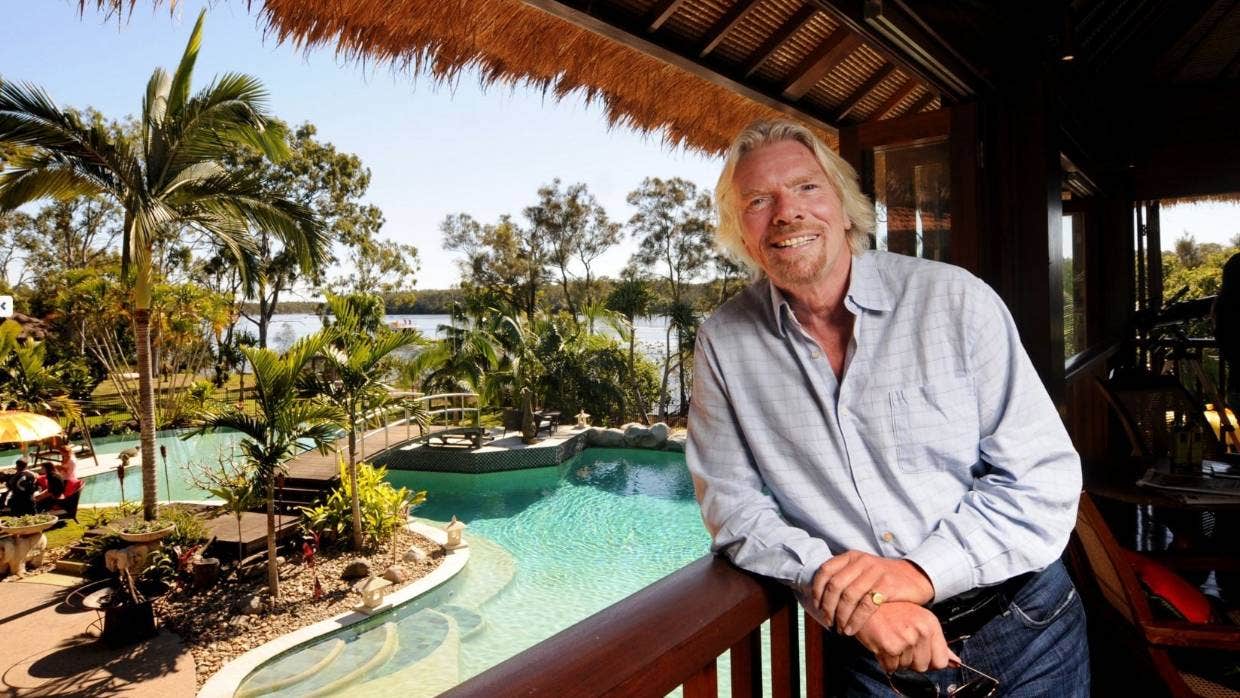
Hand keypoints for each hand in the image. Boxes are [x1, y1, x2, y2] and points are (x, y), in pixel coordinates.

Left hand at [811, 551, 933, 634]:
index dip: (817, 590)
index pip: (825, 571)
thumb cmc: (884, 578)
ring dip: (841, 616)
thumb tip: (821, 598)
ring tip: (839, 629)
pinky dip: (856, 620)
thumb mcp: (863, 570)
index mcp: (852, 557)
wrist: (916, 576)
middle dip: (828, 607)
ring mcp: (875, 572)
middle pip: (835, 586)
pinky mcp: (887, 585)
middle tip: (828, 622)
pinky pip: (866, 605)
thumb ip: (845, 577)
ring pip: (848, 597)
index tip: (817, 606)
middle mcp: (862, 562)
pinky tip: (851, 629)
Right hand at [853, 602, 958, 672]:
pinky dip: (884, 660)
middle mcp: (921, 631)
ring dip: (895, 659)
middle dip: (910, 660)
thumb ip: (938, 644)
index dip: (928, 661)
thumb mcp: (918, 620)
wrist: (863, 601)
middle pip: (923, 666)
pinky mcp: (890, 646)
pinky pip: (891, 667)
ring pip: (905, 667)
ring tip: (889, 639)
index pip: (940, 661)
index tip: (917, 654)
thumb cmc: (889, 610)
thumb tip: (956, 663)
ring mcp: (906, 639)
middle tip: (899, 643)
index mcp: (930, 624)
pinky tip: (880, 644)